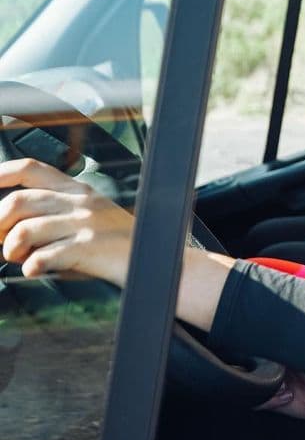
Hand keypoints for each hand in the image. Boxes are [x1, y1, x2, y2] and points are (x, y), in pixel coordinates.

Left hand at [0, 158, 133, 284]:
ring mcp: (84, 224)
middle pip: (19, 201)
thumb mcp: (89, 216)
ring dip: (10, 247)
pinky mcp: (89, 247)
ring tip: (16, 257)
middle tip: (0, 240)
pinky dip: (31, 265)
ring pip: (26, 228)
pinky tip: (33, 270)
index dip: (2, 173)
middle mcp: (79, 202)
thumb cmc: (117, 242)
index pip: (31, 169)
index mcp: (77, 189)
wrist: (154, 258)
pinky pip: (45, 256)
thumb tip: (9, 229)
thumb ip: (54, 215)